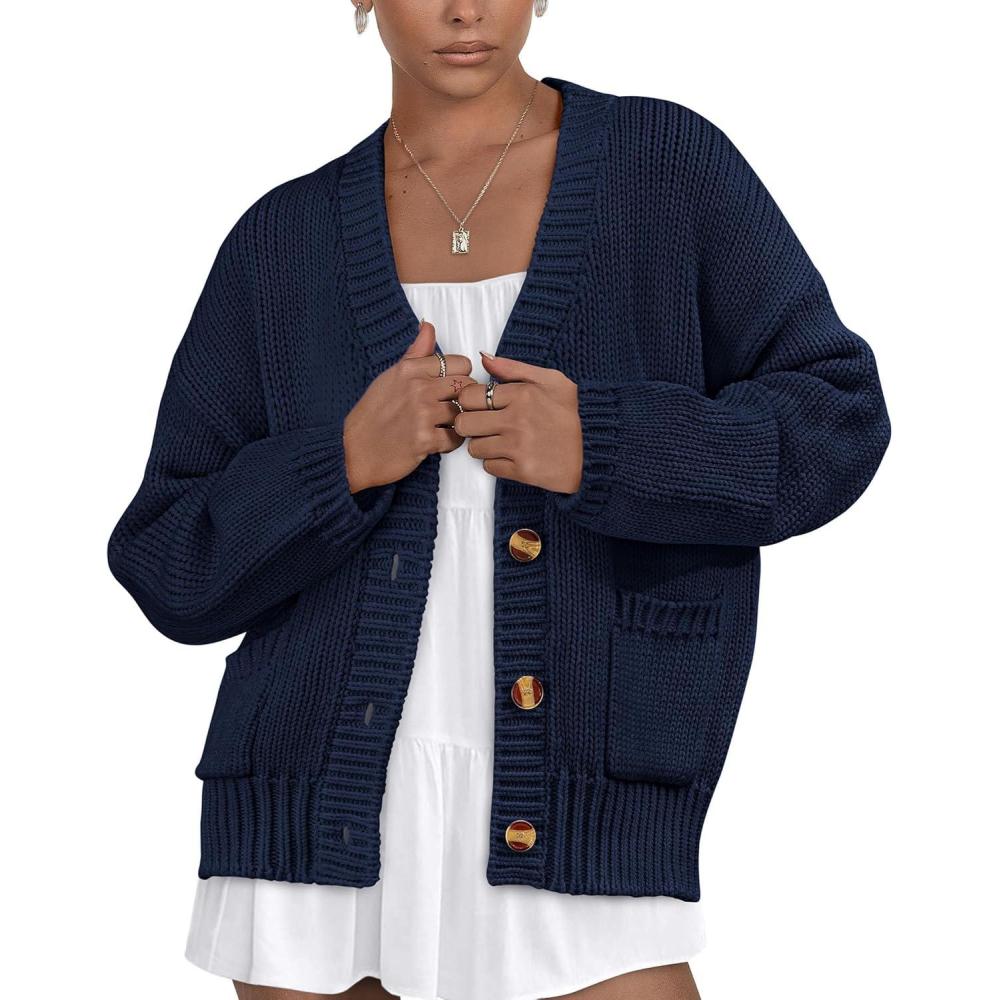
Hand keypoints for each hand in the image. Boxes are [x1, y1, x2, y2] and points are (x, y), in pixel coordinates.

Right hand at [343, 321, 478, 491]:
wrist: (356, 451)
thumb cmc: (372, 415)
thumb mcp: (390, 377)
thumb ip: (415, 353)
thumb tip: (428, 326)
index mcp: (409, 370)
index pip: (459, 363)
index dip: (460, 375)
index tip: (451, 385)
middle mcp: (418, 389)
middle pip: (466, 386)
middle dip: (464, 397)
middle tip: (452, 406)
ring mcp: (423, 415)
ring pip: (463, 411)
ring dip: (458, 420)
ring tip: (444, 424)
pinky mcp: (426, 440)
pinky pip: (456, 438)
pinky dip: (452, 441)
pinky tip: (439, 440)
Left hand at [452, 352, 582, 494]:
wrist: (596, 450)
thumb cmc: (571, 414)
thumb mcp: (551, 380)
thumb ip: (513, 367)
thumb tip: (483, 357)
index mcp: (521, 394)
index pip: (469, 396)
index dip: (470, 401)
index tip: (479, 406)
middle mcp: (517, 420)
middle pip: (464, 423)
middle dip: (470, 424)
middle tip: (483, 425)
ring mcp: (518, 447)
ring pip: (474, 447)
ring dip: (483, 445)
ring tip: (502, 441)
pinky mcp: (521, 470)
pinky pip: (489, 467)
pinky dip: (497, 463)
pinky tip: (512, 455)